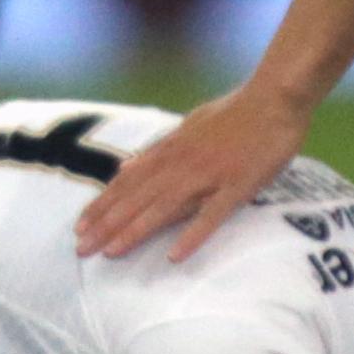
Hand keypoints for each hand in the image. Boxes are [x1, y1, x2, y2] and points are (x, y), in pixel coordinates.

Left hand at [76, 86, 306, 261]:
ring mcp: (209, 174)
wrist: (275, 97)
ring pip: (164, 207)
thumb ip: (157, 150)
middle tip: (81, 250)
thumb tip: (125, 167)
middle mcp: (182, 163)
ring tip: (111, 253)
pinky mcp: (237, 185)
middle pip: (137, 198)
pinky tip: (174, 256)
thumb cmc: (235, 113)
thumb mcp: (187, 126)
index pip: (127, 181)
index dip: (102, 205)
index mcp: (170, 149)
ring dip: (135, 231)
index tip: (79, 226)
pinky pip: (211, 215)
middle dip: (107, 224)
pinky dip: (192, 235)